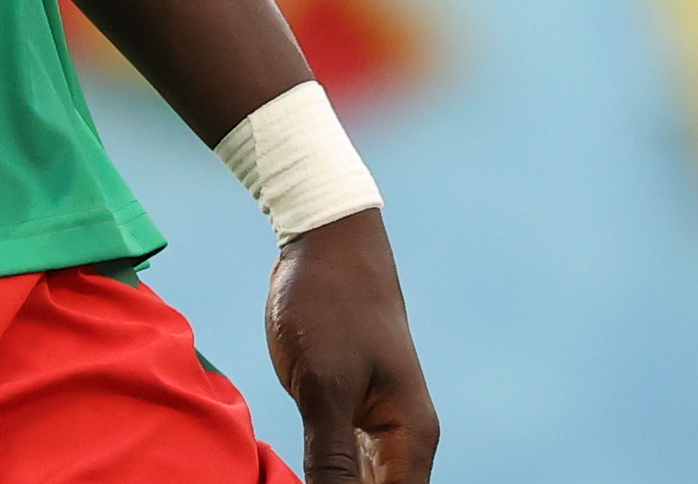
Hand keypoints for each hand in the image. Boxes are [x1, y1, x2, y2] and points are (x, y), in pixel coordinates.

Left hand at [265, 211, 436, 482]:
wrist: (325, 238)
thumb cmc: (331, 302)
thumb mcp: (324, 385)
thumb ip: (331, 461)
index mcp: (410, 438)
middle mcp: (401, 440)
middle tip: (288, 482)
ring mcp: (374, 427)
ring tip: (286, 478)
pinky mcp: (346, 412)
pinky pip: (339, 465)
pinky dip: (319, 477)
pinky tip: (290, 477)